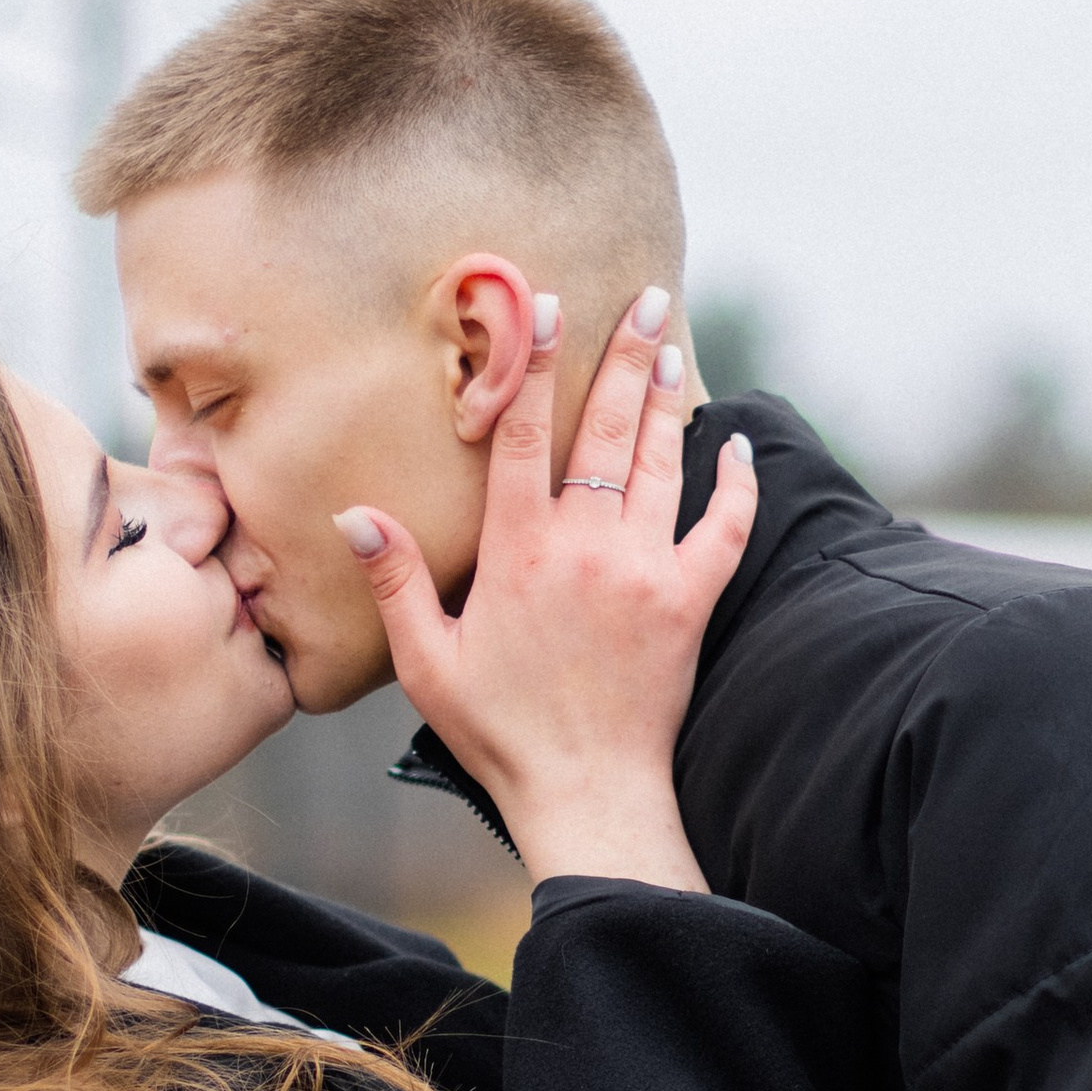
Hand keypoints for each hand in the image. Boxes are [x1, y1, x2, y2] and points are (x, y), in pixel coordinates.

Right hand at [334, 294, 756, 890]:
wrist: (587, 793)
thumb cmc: (498, 731)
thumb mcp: (425, 660)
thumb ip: (395, 580)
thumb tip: (353, 512)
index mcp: (520, 551)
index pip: (525, 435)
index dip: (535, 364)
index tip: (549, 306)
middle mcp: (587, 546)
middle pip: (608, 429)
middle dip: (626, 356)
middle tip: (647, 297)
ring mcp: (646, 571)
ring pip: (663, 464)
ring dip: (669, 399)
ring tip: (674, 343)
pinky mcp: (689, 602)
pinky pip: (723, 529)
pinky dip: (735, 484)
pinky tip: (738, 446)